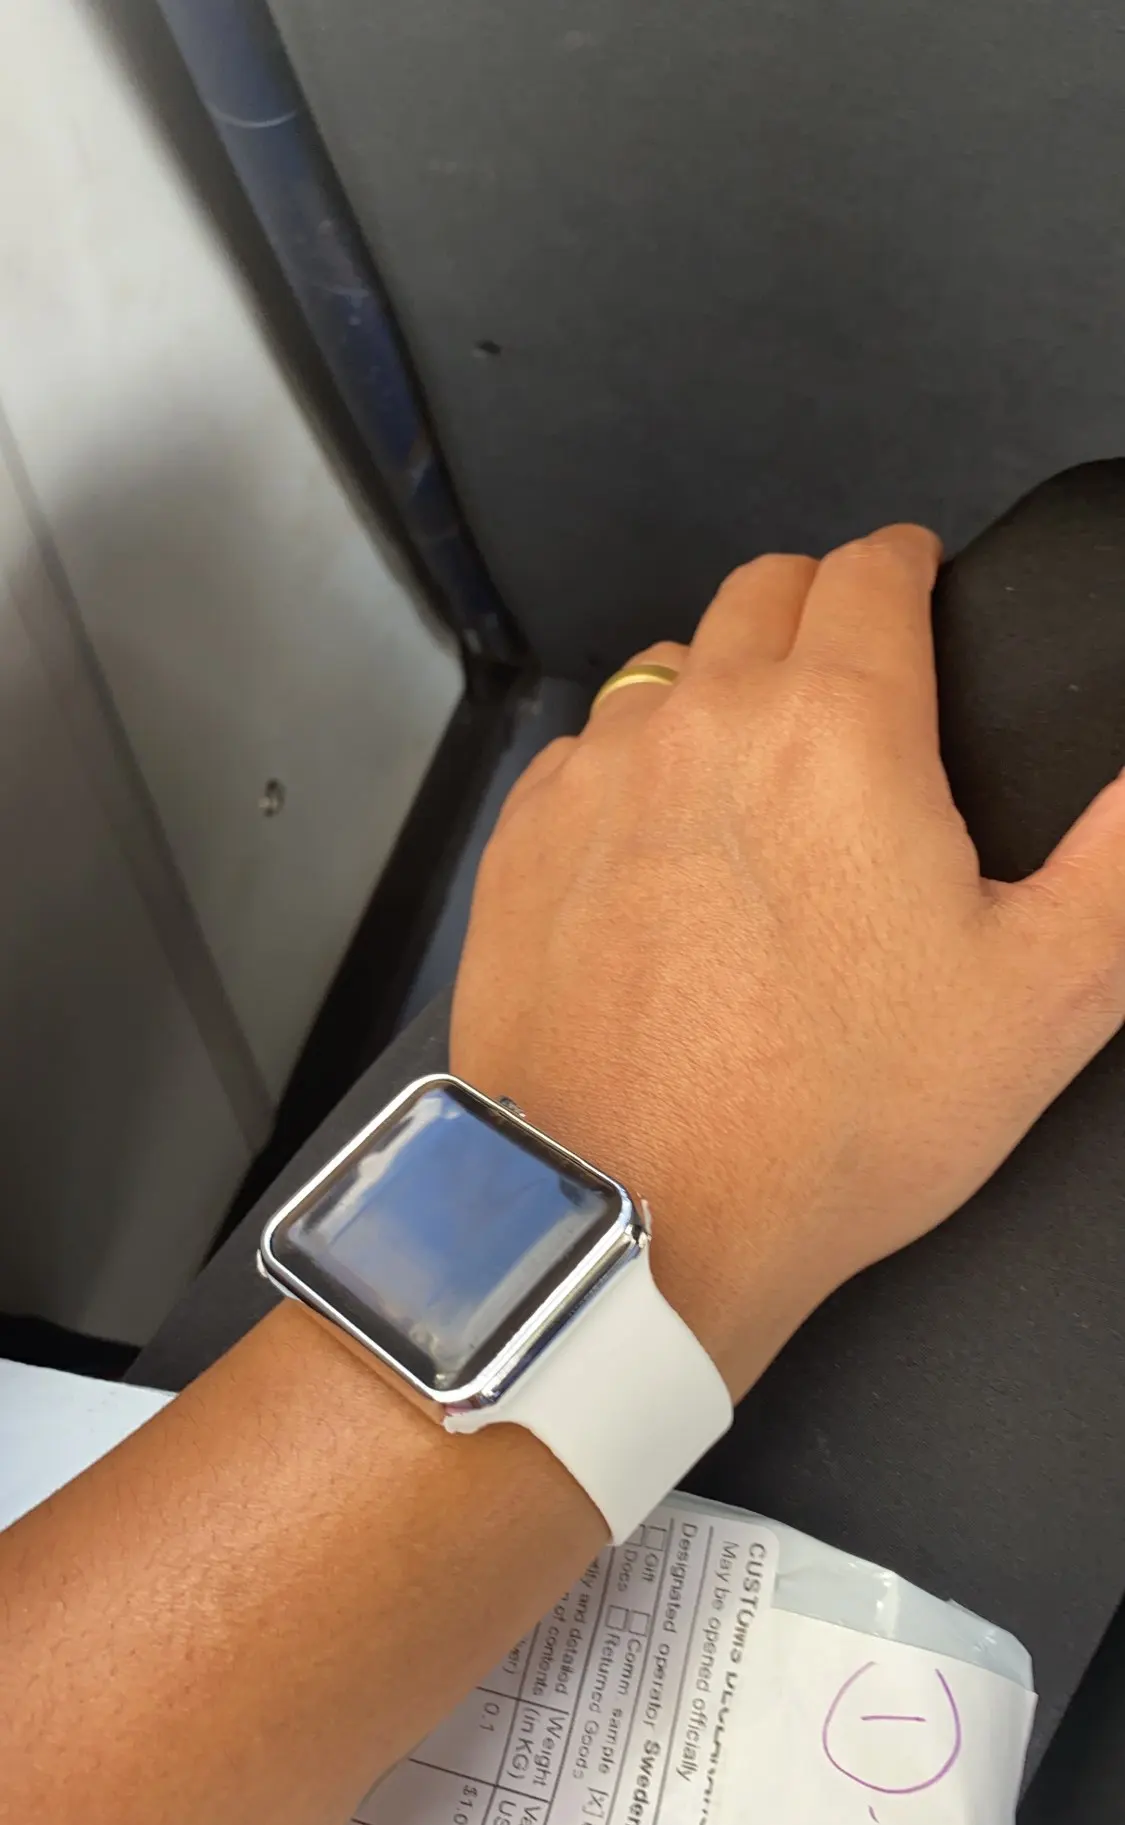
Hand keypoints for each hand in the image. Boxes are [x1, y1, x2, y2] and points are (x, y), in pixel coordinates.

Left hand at [452, 527, 1124, 1396]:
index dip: (907, 567)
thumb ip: (1122, 861)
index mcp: (837, 729)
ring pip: (666, 670)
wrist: (635, 1218)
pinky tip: (660, 848)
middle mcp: (701, 722)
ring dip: (719, 687)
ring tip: (758, 768)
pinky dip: (630, 769)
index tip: (916, 583)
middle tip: (850, 667)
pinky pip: (584, 756)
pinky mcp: (520, 846)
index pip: (872, 572)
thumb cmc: (830, 1121)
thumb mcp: (1044, 997)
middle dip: (816, 608)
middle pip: (761, 594)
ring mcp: (595, 779)